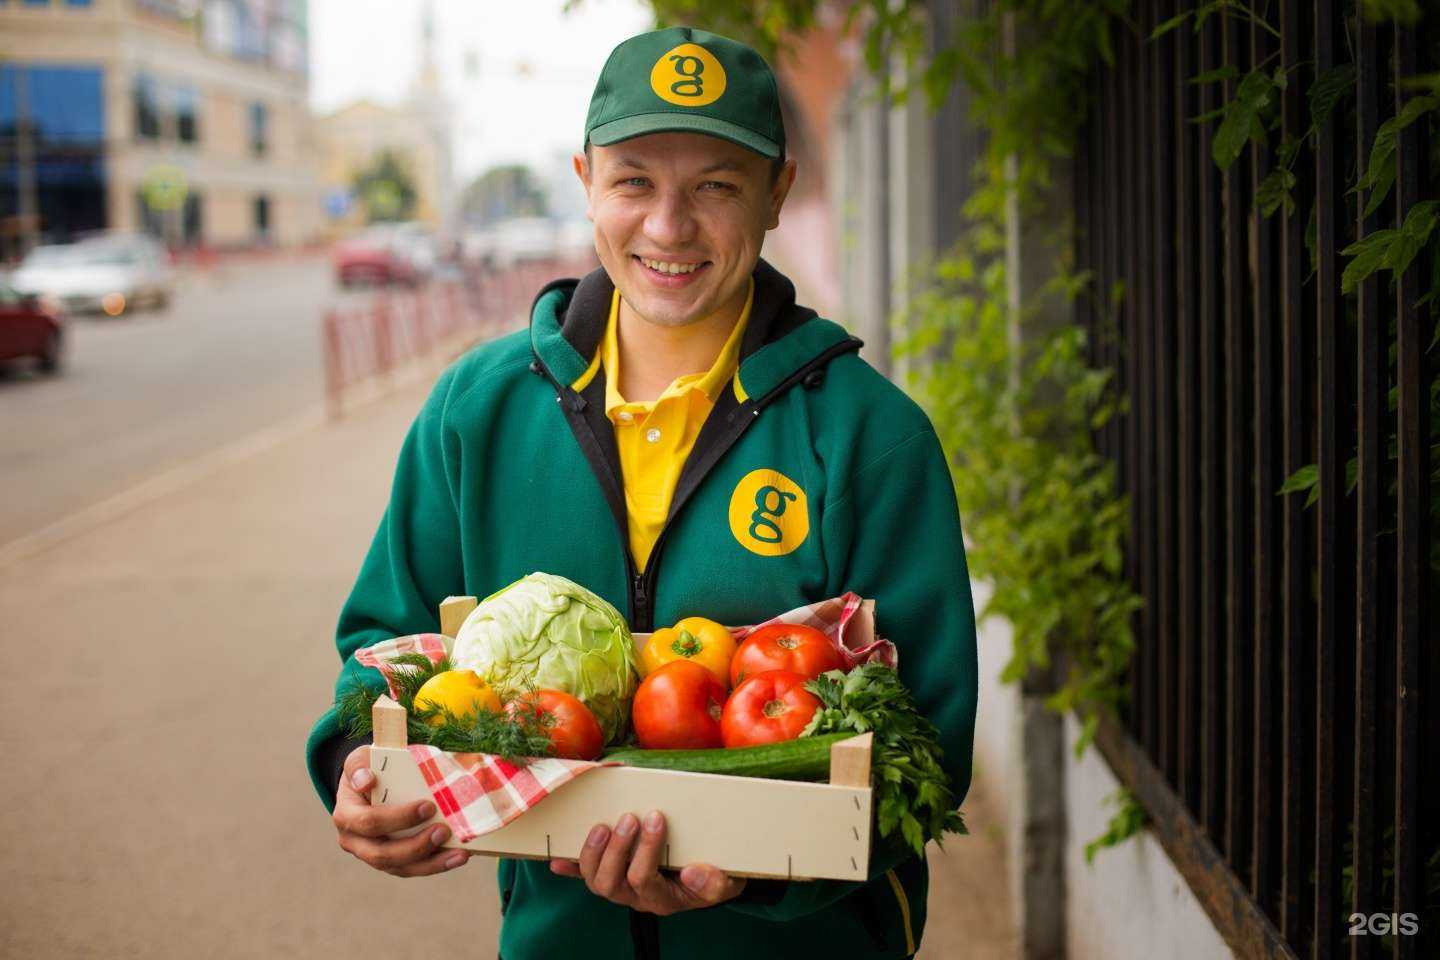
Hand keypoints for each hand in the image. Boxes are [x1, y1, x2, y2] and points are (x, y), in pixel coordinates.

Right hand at [332, 744, 470, 876]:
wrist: (369, 783)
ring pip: (400, 868)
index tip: (428, 806)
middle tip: (444, 831)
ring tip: (459, 854)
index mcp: (346, 816)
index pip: (369, 822)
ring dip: (431, 863)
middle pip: (382, 854)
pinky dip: (436, 865)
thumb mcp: (359, 759)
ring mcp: (372, 855)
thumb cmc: (368, 768)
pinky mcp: (391, 862)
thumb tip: (366, 780)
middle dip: (416, 846)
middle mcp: (355, 842)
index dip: (398, 818)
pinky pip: (413, 869)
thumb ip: (358, 766)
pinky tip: (458, 857)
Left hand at [548, 811, 744, 914]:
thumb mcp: (727, 881)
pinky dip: (570, 868)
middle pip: (610, 884)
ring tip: (603, 825)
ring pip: (594, 880)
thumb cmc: (717, 875)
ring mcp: (621, 887)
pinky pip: (583, 877)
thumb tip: (692, 871)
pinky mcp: (611, 875)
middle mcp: (636, 898)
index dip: (645, 850)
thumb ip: (714, 882)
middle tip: (629, 817)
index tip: (655, 817)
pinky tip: (557, 861)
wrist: (711, 878)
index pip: (644, 880)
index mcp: (663, 899)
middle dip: (616, 849)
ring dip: (593, 852)